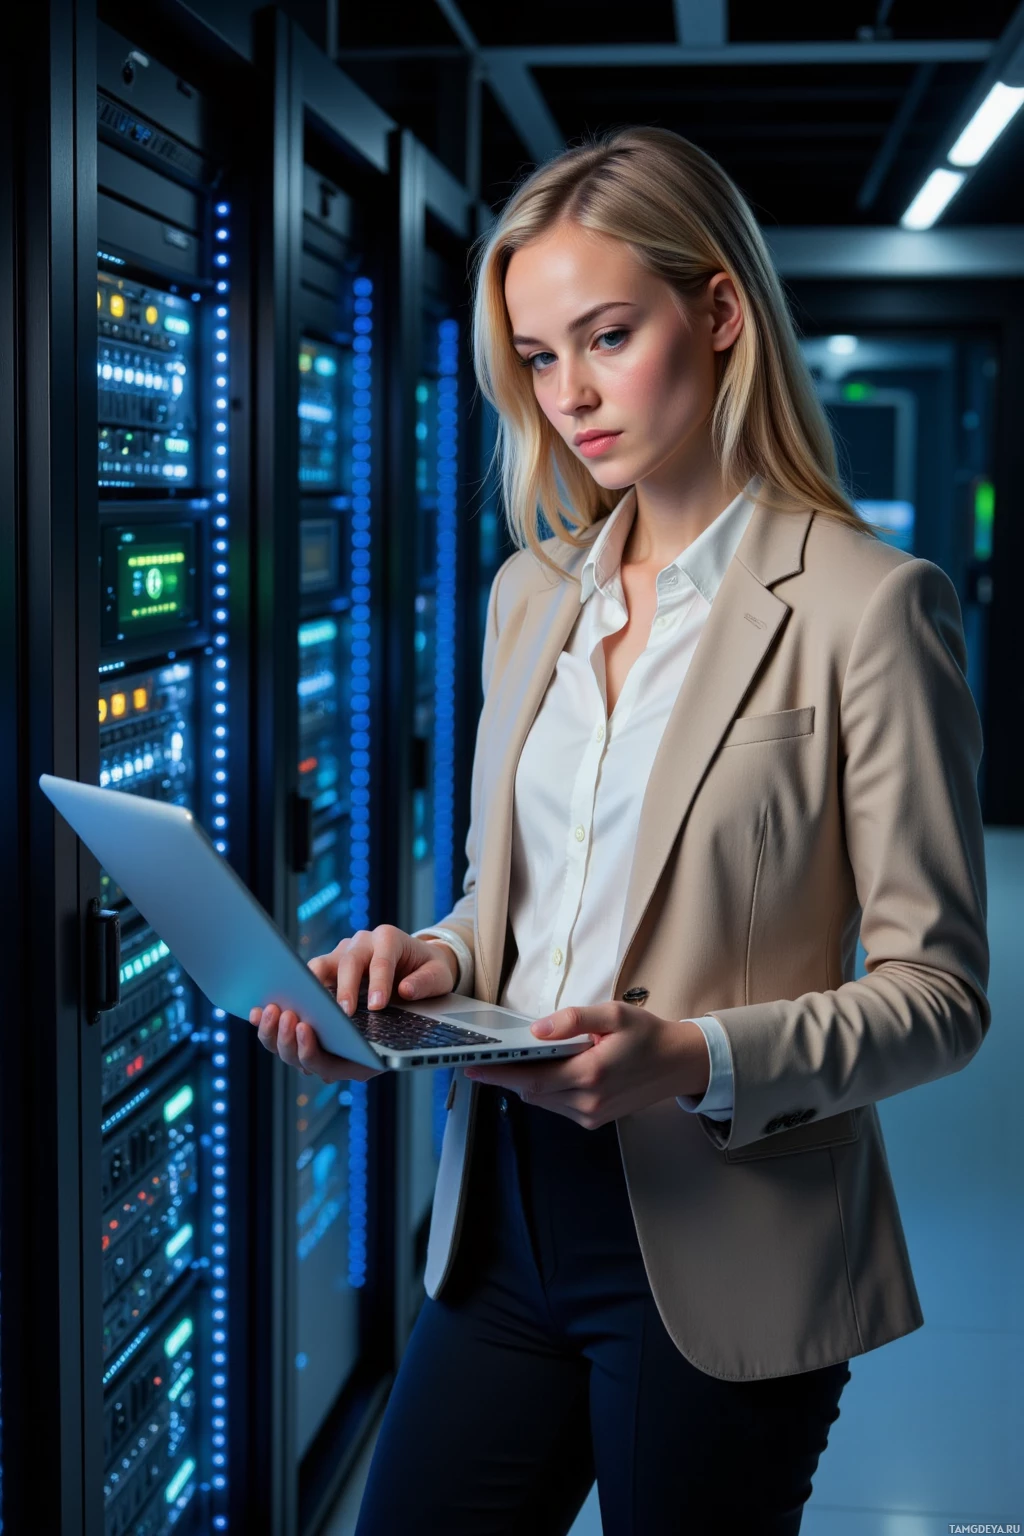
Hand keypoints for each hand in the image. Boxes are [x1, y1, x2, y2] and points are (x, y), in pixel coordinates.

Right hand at [248, 923, 460, 1083]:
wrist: (416, 961)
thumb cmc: (427, 969)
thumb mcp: (439, 975)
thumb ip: (426, 982)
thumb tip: (405, 991)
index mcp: (388, 938)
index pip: (381, 958)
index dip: (378, 981)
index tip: (377, 1006)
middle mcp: (359, 943)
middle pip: (345, 962)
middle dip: (343, 990)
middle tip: (344, 1016)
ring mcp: (339, 956)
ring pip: (317, 969)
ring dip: (310, 993)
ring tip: (305, 1018)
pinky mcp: (326, 972)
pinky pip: (307, 983)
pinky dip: (297, 998)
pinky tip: (286, 1017)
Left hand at [462, 1003, 710, 1128]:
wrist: (678, 1064)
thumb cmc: (647, 1035)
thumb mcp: (613, 1014)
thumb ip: (573, 1020)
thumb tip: (537, 1030)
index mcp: (591, 1074)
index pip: (531, 1079)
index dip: (499, 1075)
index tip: (472, 1067)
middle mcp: (588, 1101)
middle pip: (531, 1093)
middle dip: (505, 1078)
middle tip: (484, 1061)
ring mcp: (591, 1114)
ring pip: (542, 1102)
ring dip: (526, 1083)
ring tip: (511, 1063)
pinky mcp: (594, 1120)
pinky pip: (557, 1106)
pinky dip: (545, 1090)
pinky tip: (545, 1072)